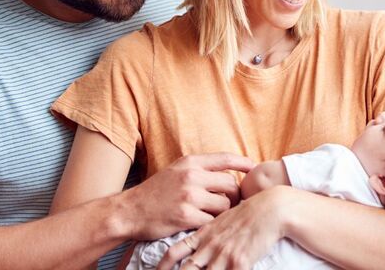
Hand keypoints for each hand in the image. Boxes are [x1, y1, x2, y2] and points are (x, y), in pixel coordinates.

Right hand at [123, 152, 254, 239]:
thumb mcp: (176, 171)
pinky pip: (212, 222)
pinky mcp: (186, 217)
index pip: (225, 159)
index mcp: (190, 163)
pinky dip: (210, 225)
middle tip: (230, 203)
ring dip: (222, 213)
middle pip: (231, 185)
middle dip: (234, 196)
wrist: (129, 211)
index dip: (244, 163)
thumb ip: (200, 170)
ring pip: (224, 205)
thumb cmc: (156, 192)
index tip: (255, 168)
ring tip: (211, 214)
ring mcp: (189, 197)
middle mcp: (191, 176)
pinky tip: (202, 224)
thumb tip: (228, 174)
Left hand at [158, 185, 294, 269]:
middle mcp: (210, 246)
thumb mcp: (225, 217)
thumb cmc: (251, 212)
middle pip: (186, 269)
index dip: (164, 264)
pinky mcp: (239, 262)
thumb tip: (204, 235)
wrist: (272, 208)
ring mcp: (223, 255)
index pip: (176, 251)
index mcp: (204, 233)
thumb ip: (212, 227)